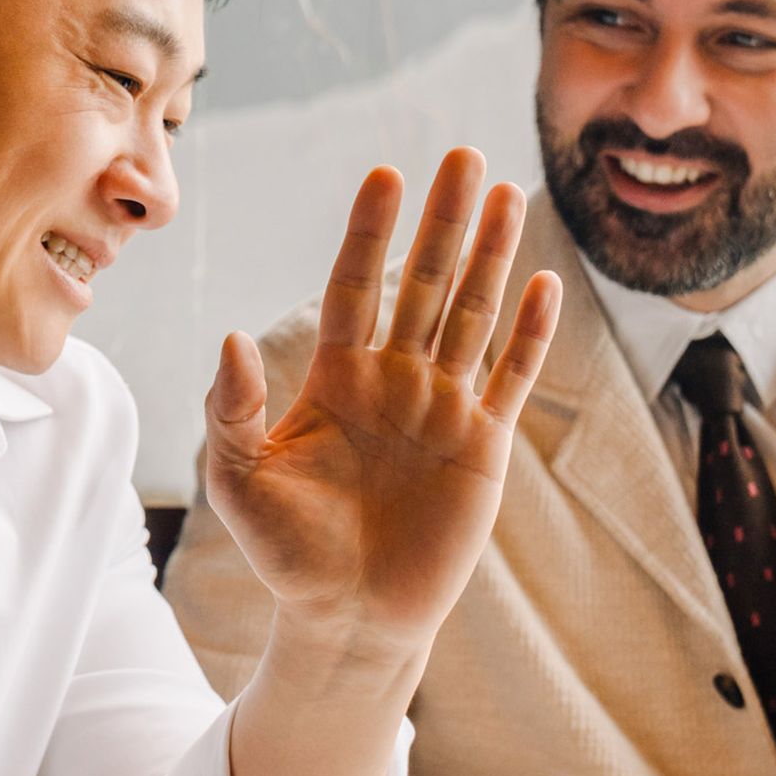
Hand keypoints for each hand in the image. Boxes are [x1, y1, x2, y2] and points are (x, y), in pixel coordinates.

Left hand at [203, 151, 559, 659]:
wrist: (347, 620)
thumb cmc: (286, 554)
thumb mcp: (239, 479)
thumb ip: (231, 409)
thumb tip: (232, 338)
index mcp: (337, 377)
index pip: (355, 287)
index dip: (369, 234)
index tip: (384, 177)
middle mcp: (394, 379)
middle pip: (423, 282)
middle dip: (443, 221)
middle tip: (461, 154)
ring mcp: (443, 407)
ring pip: (471, 315)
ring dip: (491, 256)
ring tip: (507, 194)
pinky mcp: (483, 446)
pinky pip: (511, 377)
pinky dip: (530, 334)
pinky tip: (544, 284)